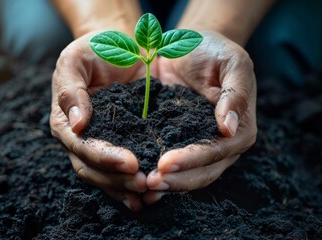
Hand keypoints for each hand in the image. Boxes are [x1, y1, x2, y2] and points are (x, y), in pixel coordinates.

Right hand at [50, 32, 148, 210]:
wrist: (121, 46)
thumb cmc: (95, 49)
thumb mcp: (75, 61)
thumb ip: (71, 91)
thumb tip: (76, 125)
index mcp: (65, 122)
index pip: (81, 147)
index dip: (103, 158)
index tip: (130, 163)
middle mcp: (80, 139)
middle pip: (93, 169)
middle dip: (117, 180)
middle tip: (144, 183)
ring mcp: (101, 143)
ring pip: (108, 176)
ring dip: (127, 188)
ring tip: (150, 194)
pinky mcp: (123, 142)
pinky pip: (124, 170)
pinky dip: (134, 183)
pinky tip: (152, 194)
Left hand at [144, 31, 256, 203]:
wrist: (192, 46)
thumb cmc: (215, 50)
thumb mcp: (232, 62)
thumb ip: (235, 93)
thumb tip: (230, 128)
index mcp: (240, 128)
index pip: (217, 151)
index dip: (192, 160)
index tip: (166, 164)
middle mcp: (224, 144)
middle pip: (203, 171)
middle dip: (177, 180)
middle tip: (150, 183)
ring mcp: (202, 145)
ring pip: (188, 174)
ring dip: (168, 183)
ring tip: (143, 187)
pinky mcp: (181, 141)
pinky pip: (173, 163)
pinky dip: (160, 173)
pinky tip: (141, 179)